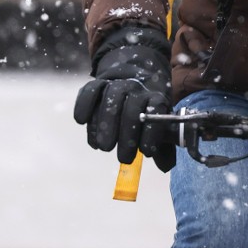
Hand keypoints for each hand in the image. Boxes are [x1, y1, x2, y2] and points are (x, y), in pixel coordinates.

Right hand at [73, 27, 175, 171]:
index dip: (152, 132)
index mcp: (156, 98)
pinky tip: (82, 121)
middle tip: (123, 158)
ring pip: (111, 99)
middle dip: (127, 136)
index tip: (146, 153)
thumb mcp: (159, 126)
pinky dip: (84, 104)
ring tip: (104, 147)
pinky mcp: (99, 83)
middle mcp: (138, 88)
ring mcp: (118, 84)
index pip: (157, 111)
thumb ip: (163, 147)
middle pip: (132, 109)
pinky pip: (91, 89)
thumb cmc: (147, 113)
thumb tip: (166, 167)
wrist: (136, 79)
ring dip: (105, 124)